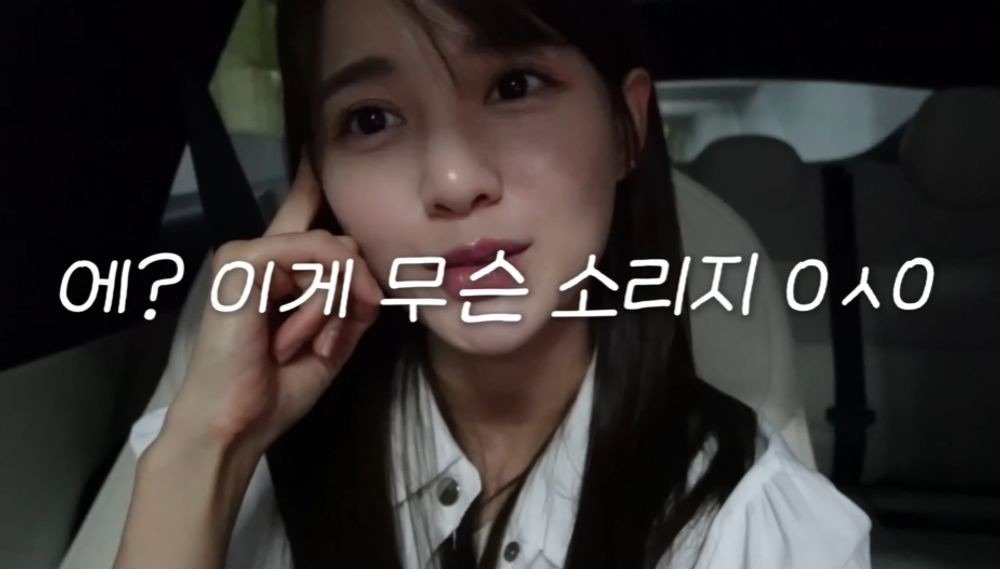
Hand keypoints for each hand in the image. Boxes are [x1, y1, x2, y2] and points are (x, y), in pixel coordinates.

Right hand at [163, 157, 382, 456]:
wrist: (235, 425)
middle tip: (331, 339)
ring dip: (337, 302)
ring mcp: (248, 255)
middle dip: (354, 290)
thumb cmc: (276, 391)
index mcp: (279, 274)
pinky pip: (310, 254)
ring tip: (312, 344)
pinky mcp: (242, 263)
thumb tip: (368, 274)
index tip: (316, 150)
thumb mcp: (332, 344)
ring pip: (331, 249)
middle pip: (339, 242)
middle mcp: (262, 256)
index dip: (311, 186)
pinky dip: (322, 296)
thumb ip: (352, 305)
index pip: (302, 217)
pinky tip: (309, 329)